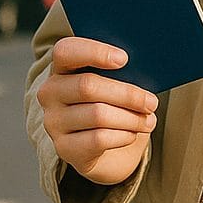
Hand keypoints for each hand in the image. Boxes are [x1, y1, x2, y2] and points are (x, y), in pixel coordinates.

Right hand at [36, 37, 157, 186]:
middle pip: (88, 86)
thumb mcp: (116, 84)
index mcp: (62, 67)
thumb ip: (122, 72)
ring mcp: (54, 122)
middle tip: (152, 102)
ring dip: (131, 118)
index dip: (94, 52)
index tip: (124, 59)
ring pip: (98, 115)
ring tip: (149, 120)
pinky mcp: (64, 148)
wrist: (107, 150)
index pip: (66, 51)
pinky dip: (122, 136)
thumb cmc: (114, 105)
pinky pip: (98, 139)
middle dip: (127, 94)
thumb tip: (144, 69)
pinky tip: (132, 134)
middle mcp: (50, 93)